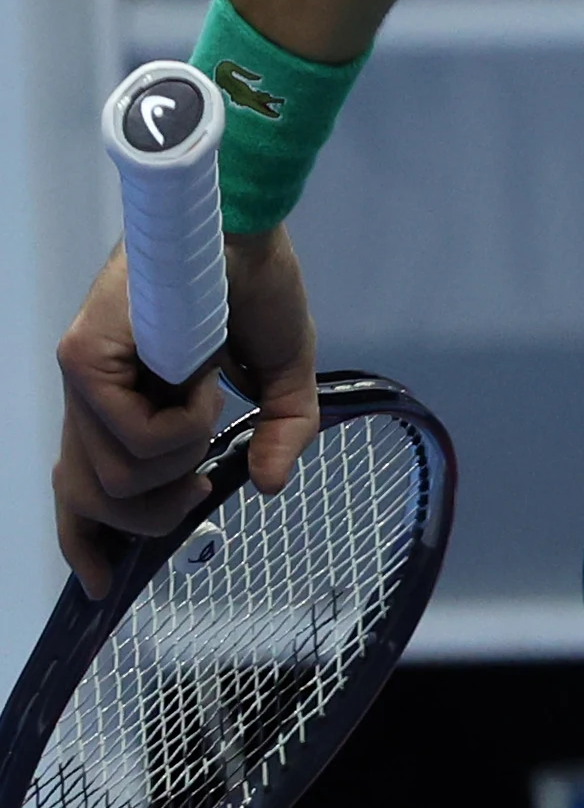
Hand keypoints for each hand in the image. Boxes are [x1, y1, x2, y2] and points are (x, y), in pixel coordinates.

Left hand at [54, 227, 316, 596]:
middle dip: (153, 516)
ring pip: (114, 480)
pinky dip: (183, 425)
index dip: (82, 545)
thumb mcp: (283, 373)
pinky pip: (134, 437)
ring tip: (210, 403)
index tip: (99, 586)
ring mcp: (80, 380)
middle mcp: (87, 398)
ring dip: (181, 457)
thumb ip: (282, 429)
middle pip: (88, 502)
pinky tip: (203, 382)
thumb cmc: (257, 284)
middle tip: (203, 483)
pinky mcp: (83, 360)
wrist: (243, 222)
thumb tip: (272, 485)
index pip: (75, 491)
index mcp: (115, 405)